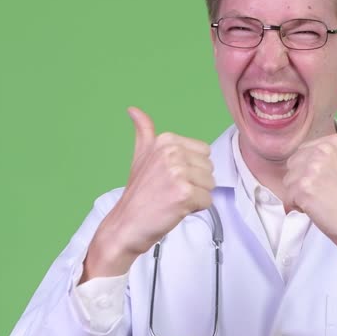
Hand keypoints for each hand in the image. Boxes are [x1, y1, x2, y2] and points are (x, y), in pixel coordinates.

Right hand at [82, 107, 213, 280]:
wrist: (126, 225)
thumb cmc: (138, 195)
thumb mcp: (140, 156)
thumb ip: (144, 132)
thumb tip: (134, 110)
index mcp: (166, 140)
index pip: (204, 152)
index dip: (192, 170)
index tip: (171, 178)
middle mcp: (172, 152)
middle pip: (209, 168)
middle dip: (196, 183)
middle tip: (171, 191)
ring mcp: (178, 172)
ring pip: (210, 185)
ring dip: (196, 197)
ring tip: (173, 200)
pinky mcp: (184, 193)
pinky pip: (207, 201)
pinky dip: (195, 209)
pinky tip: (175, 209)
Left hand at [283, 118, 336, 256]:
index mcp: (335, 141)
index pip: (303, 154)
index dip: (312, 174)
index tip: (331, 185)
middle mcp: (322, 150)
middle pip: (294, 167)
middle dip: (304, 184)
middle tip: (327, 196)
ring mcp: (312, 168)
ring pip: (289, 182)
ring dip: (300, 197)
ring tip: (323, 203)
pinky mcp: (303, 188)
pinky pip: (288, 198)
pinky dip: (297, 209)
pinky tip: (317, 211)